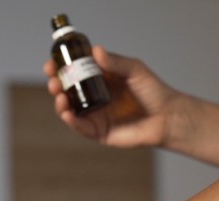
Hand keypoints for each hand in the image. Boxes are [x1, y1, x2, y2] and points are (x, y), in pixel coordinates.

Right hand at [45, 45, 180, 148]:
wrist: (166, 116)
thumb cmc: (153, 91)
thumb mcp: (134, 69)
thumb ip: (115, 62)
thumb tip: (95, 51)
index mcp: (100, 80)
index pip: (75, 72)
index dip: (61, 68)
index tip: (52, 64)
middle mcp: (94, 97)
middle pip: (67, 91)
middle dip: (56, 85)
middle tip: (53, 80)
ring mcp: (95, 115)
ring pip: (69, 110)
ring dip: (60, 103)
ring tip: (60, 95)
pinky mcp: (98, 132)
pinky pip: (80, 127)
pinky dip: (71, 121)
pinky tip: (67, 113)